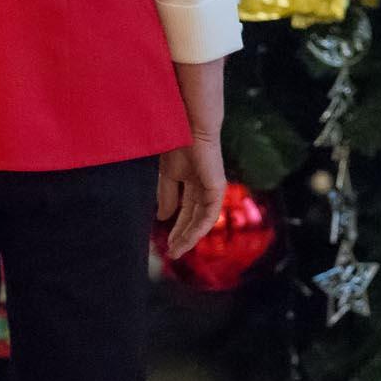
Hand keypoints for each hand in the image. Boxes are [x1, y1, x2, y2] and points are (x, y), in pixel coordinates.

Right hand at [157, 135, 226, 258]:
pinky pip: (209, 214)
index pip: (187, 212)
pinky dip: (199, 229)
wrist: (186, 127)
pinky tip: (187, 240)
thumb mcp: (168, 175)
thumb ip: (167, 196)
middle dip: (182, 237)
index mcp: (194, 183)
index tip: (166, 245)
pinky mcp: (217, 188)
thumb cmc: (177, 144)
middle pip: (194, 219)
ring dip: (189, 237)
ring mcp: (212, 189)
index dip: (177, 228)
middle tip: (172, 254)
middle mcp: (205, 188)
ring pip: (202, 221)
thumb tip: (163, 217)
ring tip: (177, 251)